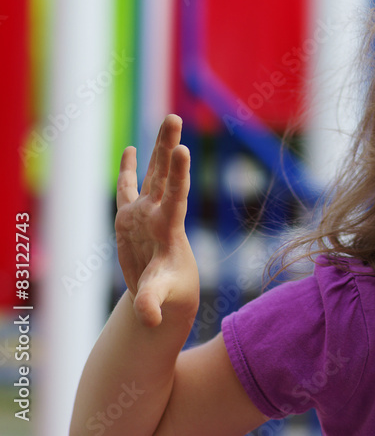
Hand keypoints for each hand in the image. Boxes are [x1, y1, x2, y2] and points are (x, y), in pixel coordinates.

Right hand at [116, 114, 198, 327]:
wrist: (165, 293)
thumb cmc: (167, 293)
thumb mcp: (159, 297)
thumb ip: (152, 303)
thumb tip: (149, 320)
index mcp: (169, 227)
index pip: (175, 195)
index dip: (178, 173)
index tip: (183, 149)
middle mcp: (159, 212)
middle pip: (165, 174)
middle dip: (168, 146)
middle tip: (175, 117)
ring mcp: (145, 211)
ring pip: (152, 173)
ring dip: (159, 146)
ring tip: (172, 118)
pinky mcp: (130, 217)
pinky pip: (128, 187)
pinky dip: (129, 168)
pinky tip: (130, 148)